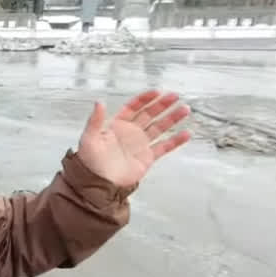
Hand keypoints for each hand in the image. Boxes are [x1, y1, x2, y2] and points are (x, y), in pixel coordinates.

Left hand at [76, 90, 190, 188]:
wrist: (98, 184)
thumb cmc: (89, 162)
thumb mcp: (89, 138)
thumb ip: (95, 120)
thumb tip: (99, 102)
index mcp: (117, 125)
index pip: (134, 107)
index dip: (145, 99)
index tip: (157, 92)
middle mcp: (131, 133)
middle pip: (149, 114)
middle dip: (162, 105)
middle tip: (175, 96)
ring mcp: (140, 145)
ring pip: (159, 128)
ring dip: (172, 119)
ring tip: (184, 110)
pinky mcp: (147, 158)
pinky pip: (164, 147)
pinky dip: (175, 141)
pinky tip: (186, 133)